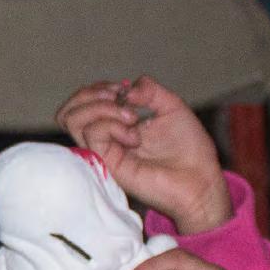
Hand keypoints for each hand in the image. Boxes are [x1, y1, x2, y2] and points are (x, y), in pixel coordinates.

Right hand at [58, 77, 232, 232]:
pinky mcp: (107, 164)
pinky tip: (134, 136)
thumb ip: (149, 89)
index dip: (98, 88)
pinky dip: (112, 125)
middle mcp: (106, 138)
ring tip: (130, 118)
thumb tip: (125, 89)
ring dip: (102, 108)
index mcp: (117, 124)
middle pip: (69, 111)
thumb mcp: (171, 106)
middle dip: (91, 95)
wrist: (200, 181)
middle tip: (120, 98)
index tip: (124, 89)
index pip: (83, 102)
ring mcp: (104, 152)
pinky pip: (92, 134)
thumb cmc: (190, 150)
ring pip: (73, 120)